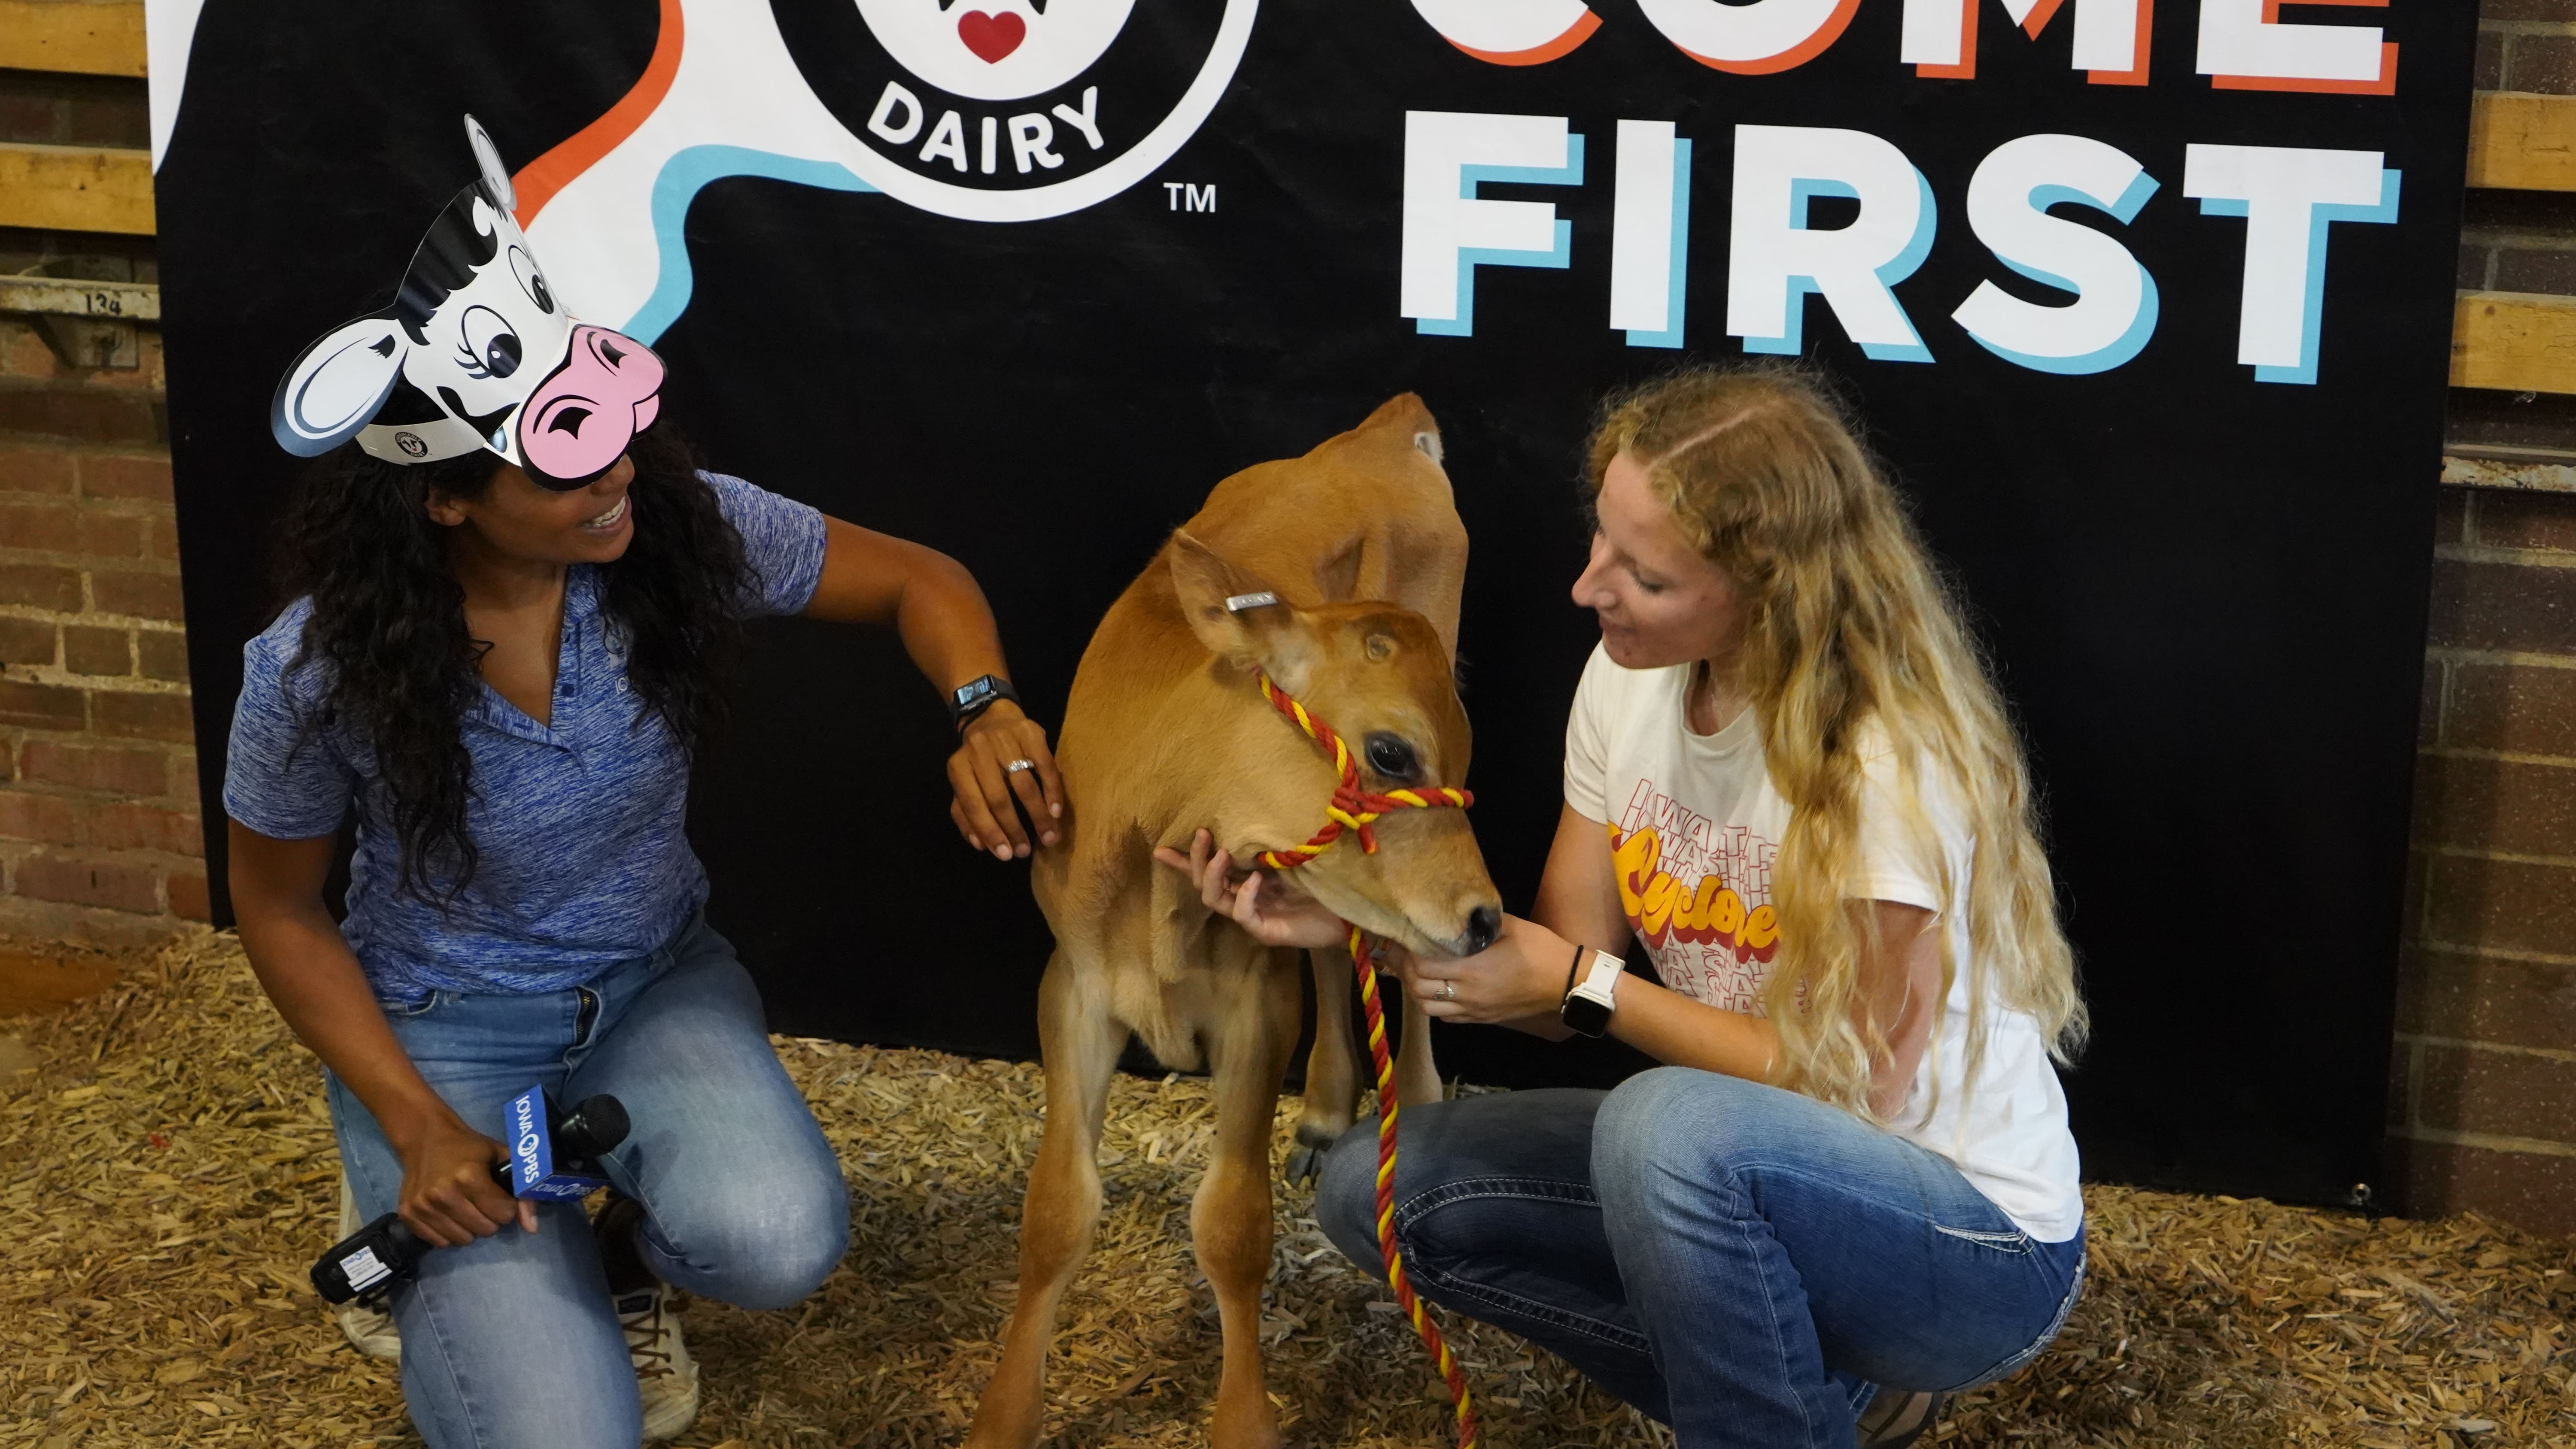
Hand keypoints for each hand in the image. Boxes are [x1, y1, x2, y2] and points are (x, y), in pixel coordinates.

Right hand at [390, 1114, 534, 1247]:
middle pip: (485, 1229)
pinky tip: (448, 1214)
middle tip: (482, 1202)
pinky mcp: (407, 1215)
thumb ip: (522, 1191)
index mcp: (469, 1177)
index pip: (502, 1214)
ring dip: (470, 1228)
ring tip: (466, 1207)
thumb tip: (532, 1228)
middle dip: (490, 1218)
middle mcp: (443, 1195)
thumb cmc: (468, 1147)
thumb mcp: (501, 1157)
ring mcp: (422, 1207)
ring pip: (463, 1240)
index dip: (506, 1206)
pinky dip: (448, 1232)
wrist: (425, 1138)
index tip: (499, 1196)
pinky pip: (439, 1242)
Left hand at [948, 701, 1065, 859]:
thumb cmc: (977, 760)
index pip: (972, 805)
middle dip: (1014, 829)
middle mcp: (979, 752)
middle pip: (999, 798)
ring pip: (1024, 785)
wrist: (991, 716)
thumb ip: (965, 814)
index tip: (1005, 854)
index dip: (989, 831)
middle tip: (1025, 851)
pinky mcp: (1030, 734)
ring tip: (1048, 837)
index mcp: (958, 767)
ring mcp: (1005, 741)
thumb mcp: (963, 783)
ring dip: (1037, 816)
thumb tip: (980, 845)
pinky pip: (1044, 766)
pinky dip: (1052, 791)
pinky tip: (1056, 812)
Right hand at [1151, 828, 1348, 948]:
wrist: (1351, 910)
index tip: (1161, 848)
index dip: (1183, 861)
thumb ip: (1264, 848)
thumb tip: (1241, 824)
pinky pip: (1243, 914)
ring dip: (1214, 874)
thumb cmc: (1323, 880)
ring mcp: (1253, 917)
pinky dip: (1245, 895)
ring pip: (1215, 899)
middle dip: (1197, 859)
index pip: (1207, 871)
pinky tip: (1255, 880)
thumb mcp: (1287, 856)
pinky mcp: (1266, 930)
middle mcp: (1244, 899)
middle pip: (1203, 883)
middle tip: (1203, 834)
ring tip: (1223, 854)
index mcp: (1245, 881)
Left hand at [1396, 913, 1576, 1024]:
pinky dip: (1435, 1004)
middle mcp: (1468, 994)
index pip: (1423, 967)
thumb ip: (1478, 921)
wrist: (1565, 982)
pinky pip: (1447, 1017)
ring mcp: (1474, 1010)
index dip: (1407, 954)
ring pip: (1429, 1008)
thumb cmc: (1539, 950)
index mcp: (1472, 969)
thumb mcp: (1509, 926)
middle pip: (1419, 990)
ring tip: (1417, 972)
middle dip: (1406, 972)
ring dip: (1417, 991)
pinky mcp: (1482, 1019)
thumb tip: (1454, 910)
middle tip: (1403, 954)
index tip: (1402, 938)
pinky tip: (1438, 989)